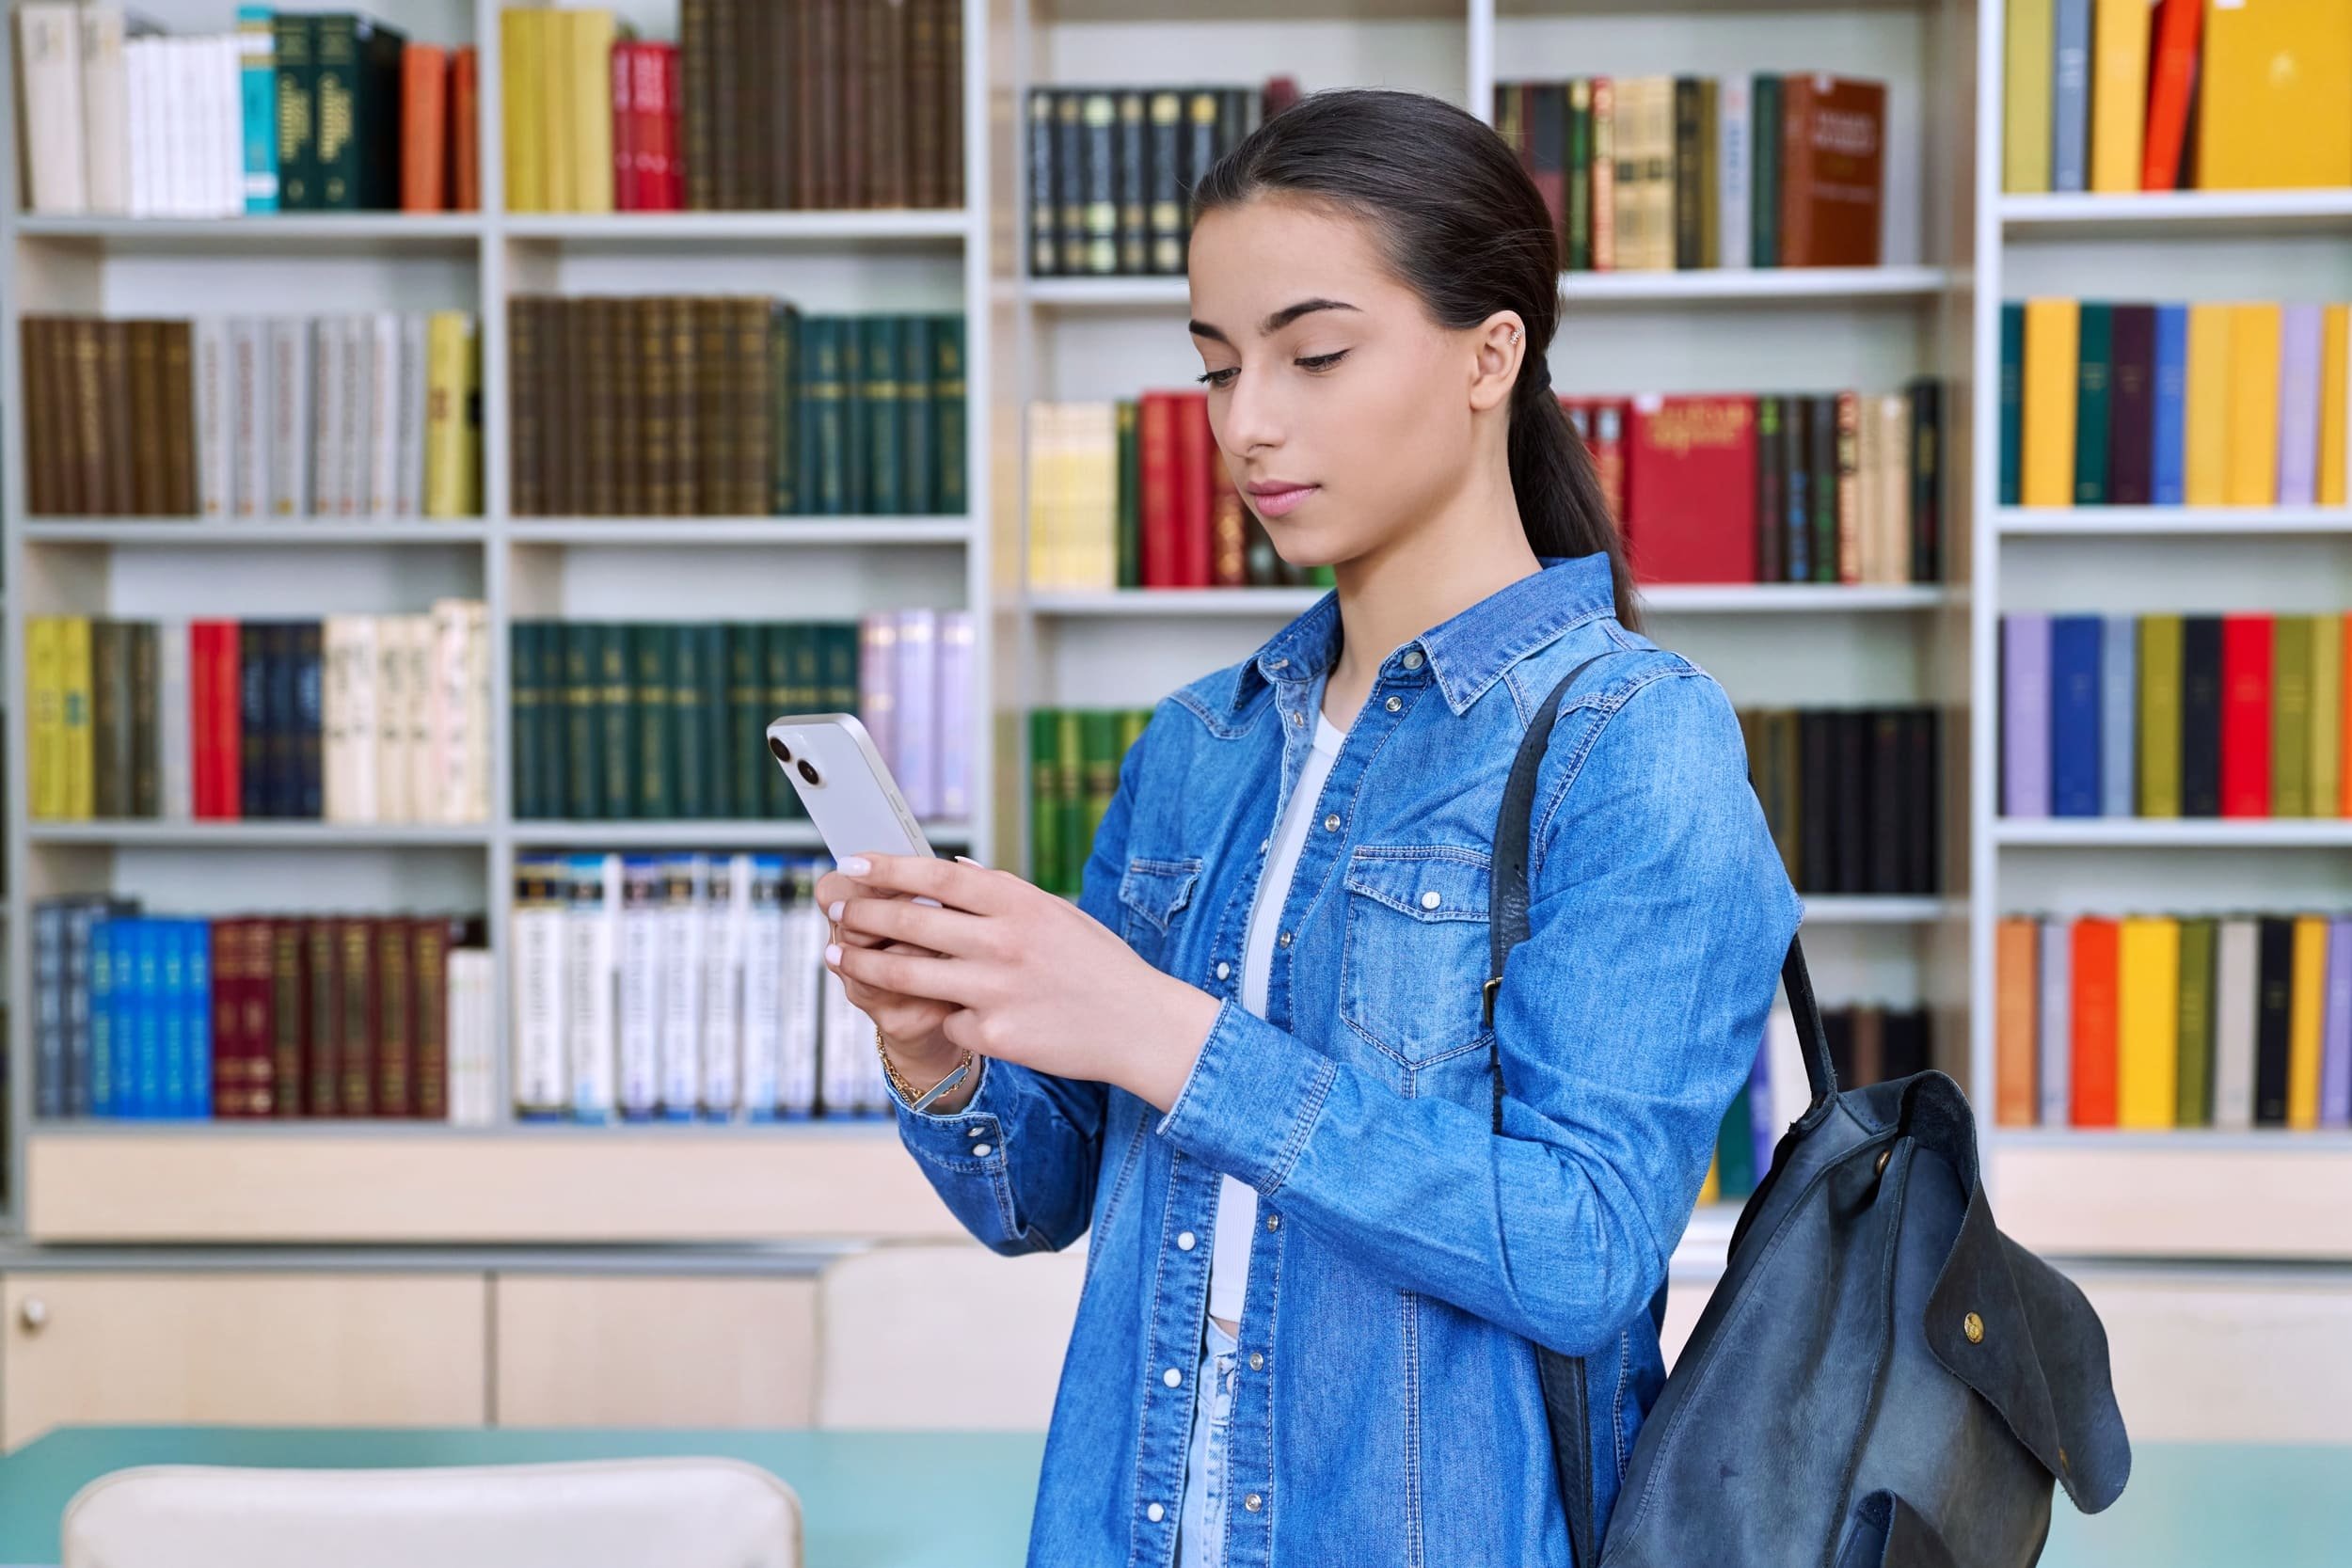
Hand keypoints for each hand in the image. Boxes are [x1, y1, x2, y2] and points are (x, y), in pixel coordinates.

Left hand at [820, 852, 1224, 1112]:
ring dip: (863, 963)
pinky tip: (944, 1011)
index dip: (888, 868)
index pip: (937, 875)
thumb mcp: (1056, 913)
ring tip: (837, 956)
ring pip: (906, 973)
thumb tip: (952, 869)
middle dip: (861, 914)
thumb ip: (1002, 895)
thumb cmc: (1097, 965)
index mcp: (1019, 902)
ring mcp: (994, 989)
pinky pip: (944, 1019)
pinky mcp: (992, 1033)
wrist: (1138, 1026)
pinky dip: (939, 1014)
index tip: (853, 864)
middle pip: (910, 922)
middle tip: (833, 909)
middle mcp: (1002, 941)